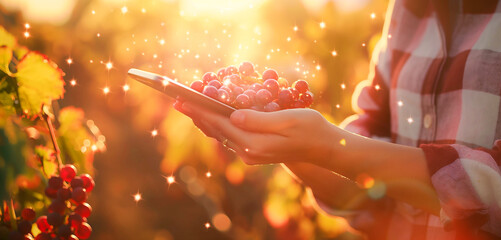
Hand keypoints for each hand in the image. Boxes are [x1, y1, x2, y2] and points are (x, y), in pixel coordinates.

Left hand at [173, 100, 341, 164]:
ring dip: (205, 120)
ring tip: (189, 107)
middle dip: (197, 115)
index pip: (220, 124)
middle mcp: (248, 152)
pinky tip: (211, 117)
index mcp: (254, 143)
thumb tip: (233, 116)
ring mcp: (251, 154)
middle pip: (216, 130)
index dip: (200, 110)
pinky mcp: (255, 152)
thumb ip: (259, 120)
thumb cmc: (309, 128)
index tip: (182, 99)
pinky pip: (230, 137)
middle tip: (177, 100)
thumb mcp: (286, 120)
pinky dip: (217, 126)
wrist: (323, 148)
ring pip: (221, 135)